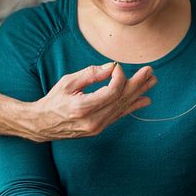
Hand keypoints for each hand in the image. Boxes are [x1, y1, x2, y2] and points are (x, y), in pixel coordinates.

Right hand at [23, 62, 155, 141]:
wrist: (43, 124)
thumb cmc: (53, 100)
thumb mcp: (68, 82)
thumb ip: (91, 74)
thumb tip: (112, 67)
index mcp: (82, 107)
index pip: (111, 92)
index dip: (119, 77)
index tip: (117, 67)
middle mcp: (92, 120)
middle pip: (121, 100)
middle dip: (137, 84)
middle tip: (150, 71)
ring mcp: (97, 127)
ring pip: (123, 108)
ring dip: (138, 94)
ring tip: (152, 82)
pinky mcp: (99, 129)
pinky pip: (119, 116)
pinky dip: (132, 107)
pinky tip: (144, 100)